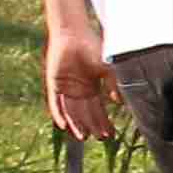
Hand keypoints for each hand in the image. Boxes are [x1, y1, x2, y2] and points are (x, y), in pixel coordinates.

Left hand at [43, 30, 123, 149]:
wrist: (73, 34)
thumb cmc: (93, 47)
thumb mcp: (107, 68)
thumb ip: (113, 84)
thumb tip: (119, 102)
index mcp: (92, 87)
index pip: (98, 109)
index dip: (103, 122)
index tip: (110, 134)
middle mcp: (79, 91)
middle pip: (85, 113)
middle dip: (92, 126)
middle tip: (98, 138)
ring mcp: (65, 88)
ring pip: (71, 112)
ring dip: (76, 124)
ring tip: (83, 136)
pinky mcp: (53, 84)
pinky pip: (55, 103)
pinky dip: (59, 114)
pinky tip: (63, 126)